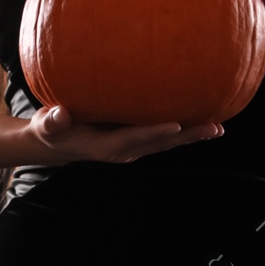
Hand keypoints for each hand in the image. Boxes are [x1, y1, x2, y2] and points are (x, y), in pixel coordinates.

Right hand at [26, 103, 223, 162]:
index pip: (135, 137)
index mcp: (106, 146)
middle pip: (161, 142)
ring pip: (166, 142)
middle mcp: (125, 150)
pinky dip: (182, 130)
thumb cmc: (51, 130)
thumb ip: (52, 120)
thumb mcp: (47, 125)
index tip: (177, 124)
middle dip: (188, 135)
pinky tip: (201, 119)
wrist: (55, 143)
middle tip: (214, 127)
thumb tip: (58, 115)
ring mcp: (132, 147)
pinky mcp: (136, 141)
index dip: (155, 131)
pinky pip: (163, 136)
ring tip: (217, 127)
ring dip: (192, 135)